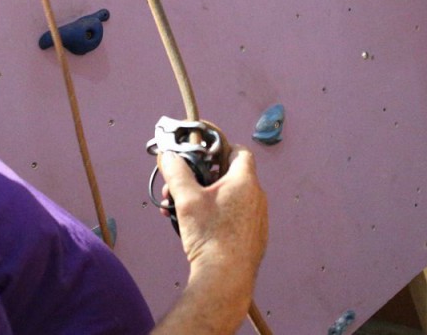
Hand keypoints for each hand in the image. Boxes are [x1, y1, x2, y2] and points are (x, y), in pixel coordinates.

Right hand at [157, 146, 267, 275]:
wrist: (226, 278)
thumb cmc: (210, 236)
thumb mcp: (187, 199)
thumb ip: (176, 172)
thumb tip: (168, 156)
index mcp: (245, 181)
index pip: (240, 151)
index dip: (221, 148)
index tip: (203, 154)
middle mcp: (257, 197)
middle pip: (230, 176)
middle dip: (204, 178)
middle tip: (184, 186)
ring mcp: (258, 218)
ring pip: (230, 199)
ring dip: (207, 199)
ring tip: (183, 211)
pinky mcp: (254, 237)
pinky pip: (236, 217)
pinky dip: (218, 216)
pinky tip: (198, 229)